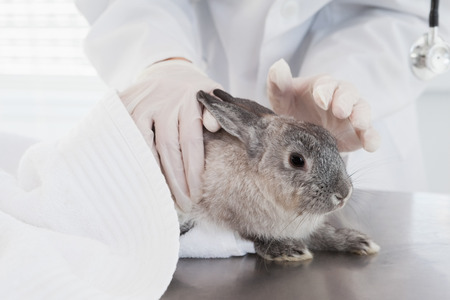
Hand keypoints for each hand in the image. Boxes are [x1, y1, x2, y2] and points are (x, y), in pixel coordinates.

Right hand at [119, 59, 220, 211]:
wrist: (167, 68)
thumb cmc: (195, 90)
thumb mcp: (213, 94)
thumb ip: (216, 111)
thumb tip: (212, 126)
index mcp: (190, 99)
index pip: (191, 143)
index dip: (192, 172)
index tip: (195, 195)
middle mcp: (165, 100)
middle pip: (168, 147)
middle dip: (174, 180)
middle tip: (180, 204)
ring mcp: (143, 101)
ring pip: (143, 142)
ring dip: (150, 171)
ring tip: (157, 195)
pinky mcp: (126, 101)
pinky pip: (124, 131)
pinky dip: (128, 152)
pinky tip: (133, 173)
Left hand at [267, 59, 379, 152]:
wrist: (298, 133)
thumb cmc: (291, 108)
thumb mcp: (280, 97)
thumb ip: (278, 83)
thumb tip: (279, 65)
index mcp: (322, 86)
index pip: (326, 84)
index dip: (325, 91)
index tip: (320, 100)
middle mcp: (340, 97)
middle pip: (349, 93)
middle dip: (346, 101)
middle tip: (340, 111)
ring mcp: (352, 115)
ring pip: (363, 110)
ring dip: (363, 116)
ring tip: (360, 125)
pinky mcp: (358, 134)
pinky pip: (370, 133)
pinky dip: (373, 138)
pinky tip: (371, 146)